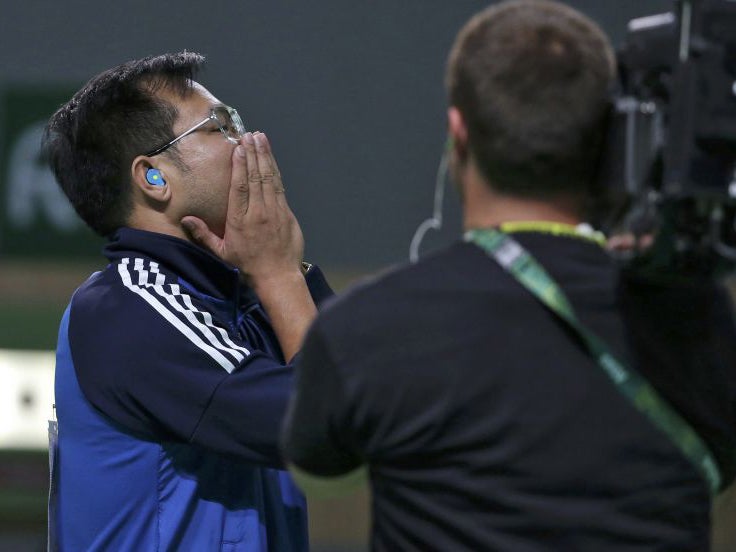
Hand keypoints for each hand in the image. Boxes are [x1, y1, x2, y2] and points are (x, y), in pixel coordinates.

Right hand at [182, 131, 304, 285]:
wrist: (278, 277)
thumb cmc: (248, 265)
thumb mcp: (222, 252)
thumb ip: (203, 234)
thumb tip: (185, 219)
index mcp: (240, 220)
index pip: (240, 188)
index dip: (239, 166)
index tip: (238, 149)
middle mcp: (258, 212)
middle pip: (255, 178)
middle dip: (253, 154)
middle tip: (249, 135)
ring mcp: (275, 211)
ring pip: (269, 179)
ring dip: (265, 157)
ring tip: (261, 139)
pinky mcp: (287, 213)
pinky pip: (280, 187)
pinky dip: (275, 171)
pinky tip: (271, 159)